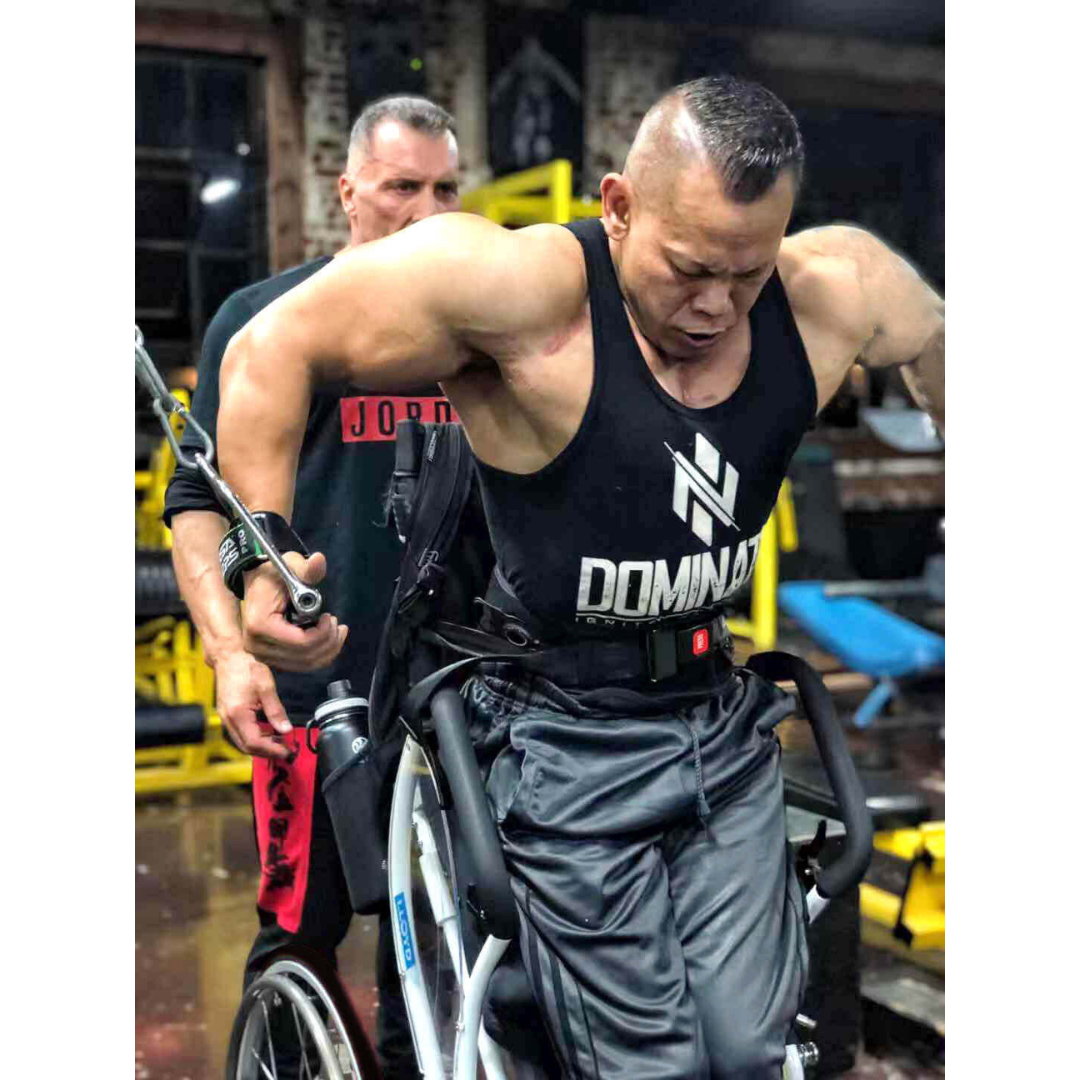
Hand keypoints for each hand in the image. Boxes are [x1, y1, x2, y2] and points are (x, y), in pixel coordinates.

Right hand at [214, 648, 293, 759]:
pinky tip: (267, 733)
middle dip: (267, 752)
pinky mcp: (227, 715)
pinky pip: (240, 733)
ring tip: (280, 742)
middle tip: (286, 751)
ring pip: (242, 742)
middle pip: (247, 747)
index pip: (254, 743)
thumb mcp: (266, 687)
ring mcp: (226, 718)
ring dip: (261, 746)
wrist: (229, 657)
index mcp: (238, 714)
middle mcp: (228, 720)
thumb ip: (276, 711)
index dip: (272, 750)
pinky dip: (254, 737)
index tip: (286, 752)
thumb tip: (286, 729)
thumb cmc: (246, 668)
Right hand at [241, 552, 347, 671]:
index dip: (322, 633)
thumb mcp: (291, 566)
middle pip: (305, 657)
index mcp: (260, 625)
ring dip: (327, 650)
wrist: (256, 584)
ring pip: (305, 665)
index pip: (301, 643)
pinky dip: (319, 654)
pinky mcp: (271, 659)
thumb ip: (307, 569)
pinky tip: (326, 638)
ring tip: (335, 631)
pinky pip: (301, 665)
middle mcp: (257, 646)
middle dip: (329, 642)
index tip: (329, 617)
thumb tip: (319, 560)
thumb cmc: (274, 575)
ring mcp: (263, 655)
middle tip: (337, 624)